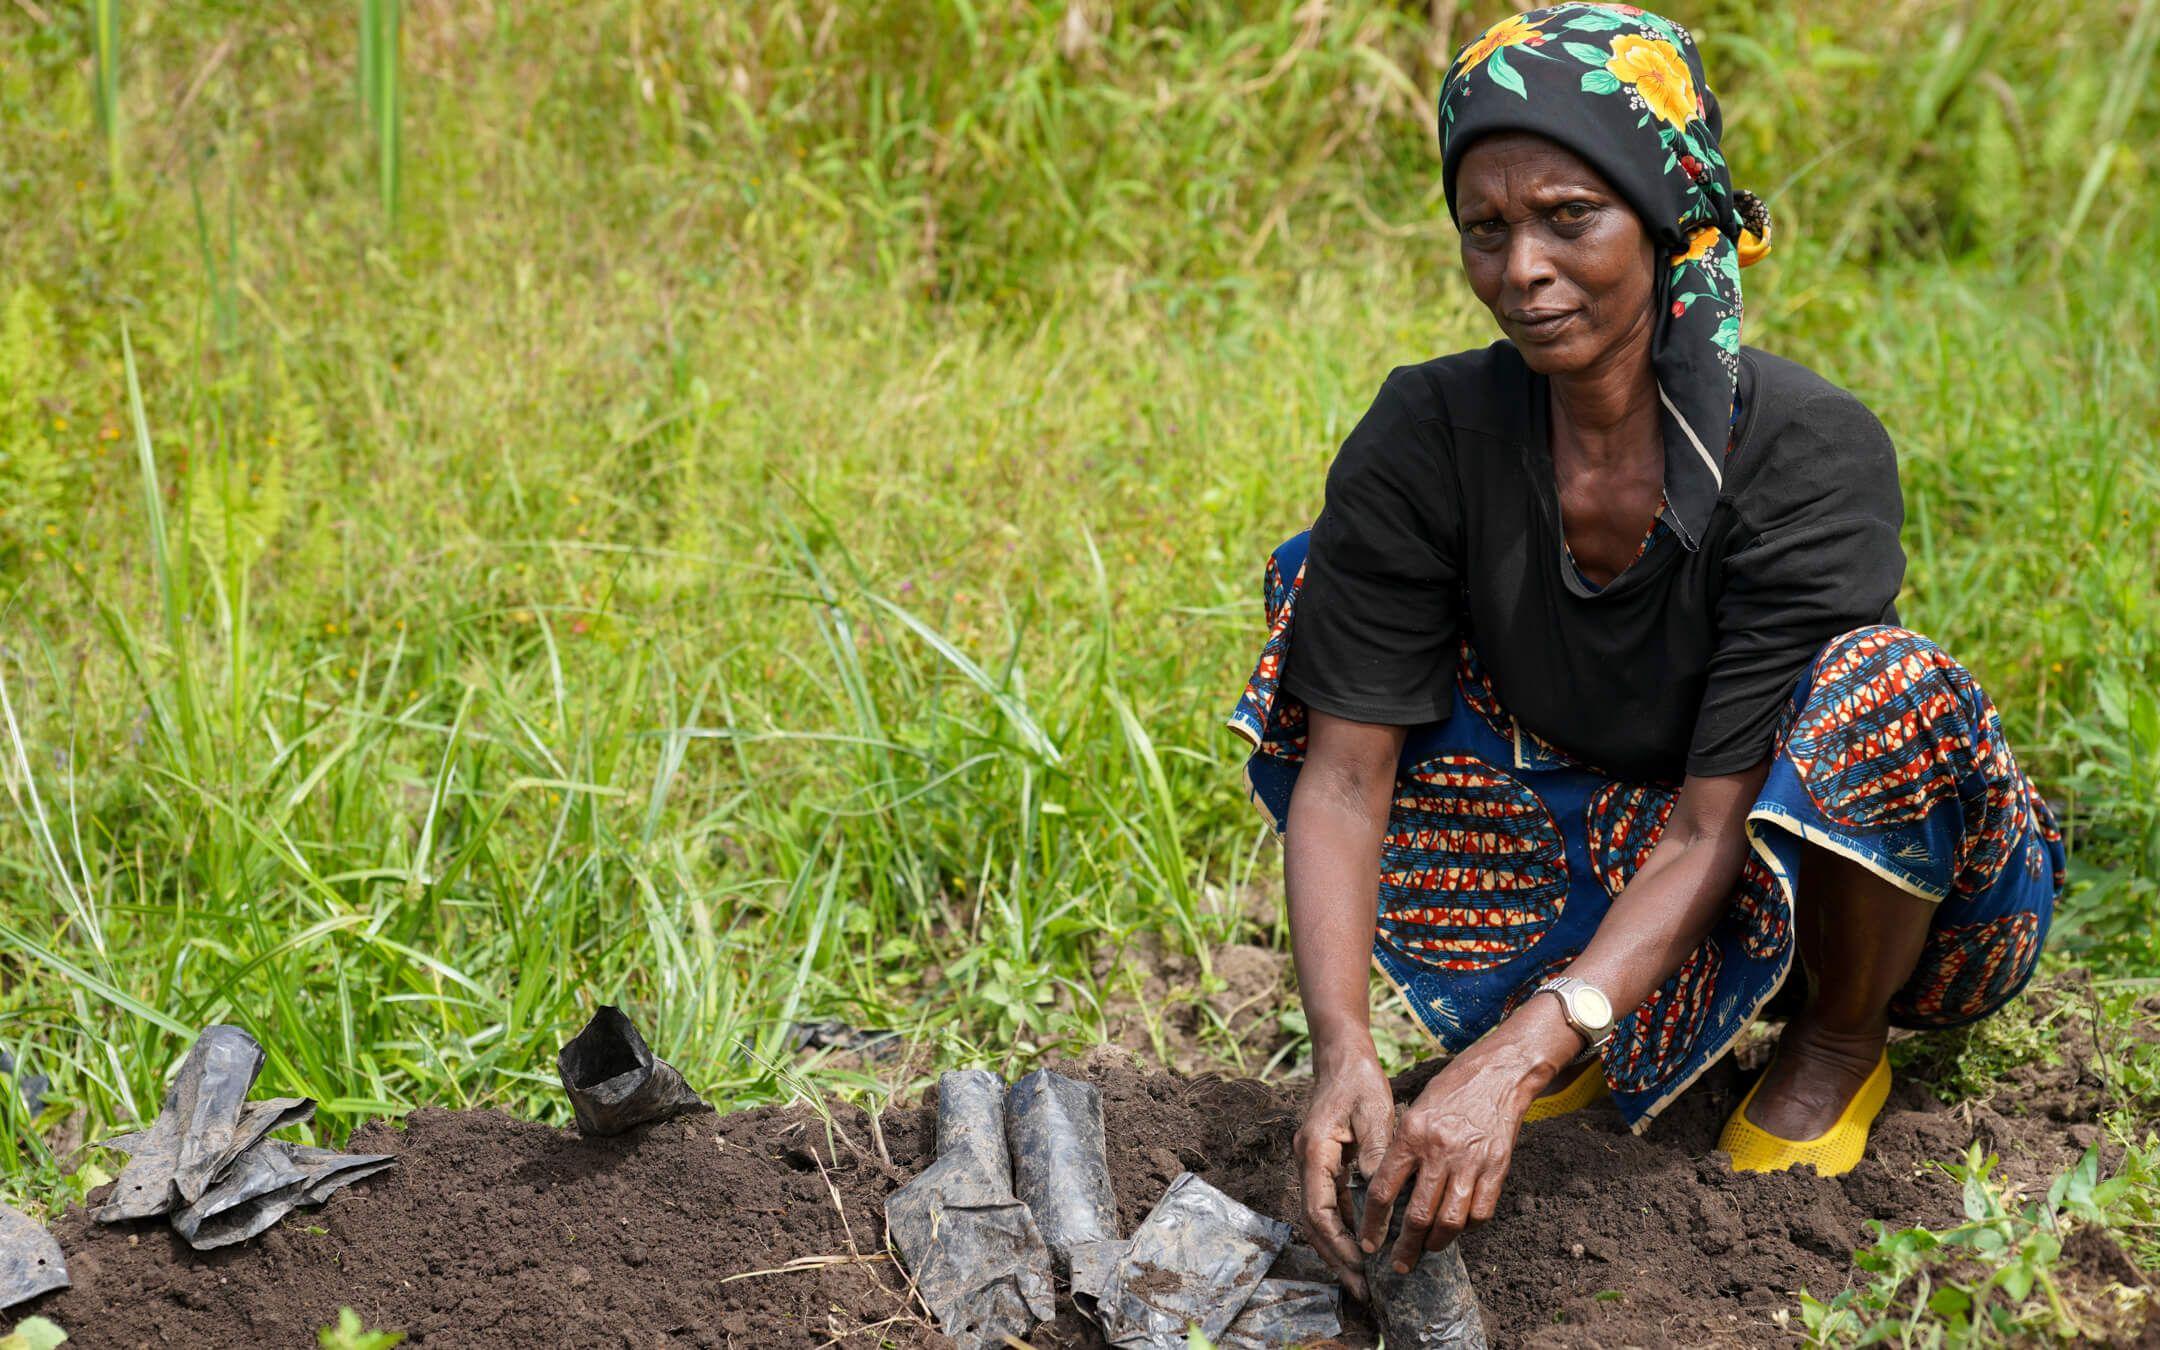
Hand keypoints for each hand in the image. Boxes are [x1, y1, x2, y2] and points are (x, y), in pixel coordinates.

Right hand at [1294, 1044, 1392, 1298]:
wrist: (1342, 1056)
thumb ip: (1377, 1154)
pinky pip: (1329, 1204)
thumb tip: (1381, 1197)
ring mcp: (1313, 1164)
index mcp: (1314, 1151)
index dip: (1338, 1243)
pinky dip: (1343, 1228)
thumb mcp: (1374, 1113)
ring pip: (1319, 1217)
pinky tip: (1363, 1245)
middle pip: (1314, 1222)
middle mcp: (1307, 1162)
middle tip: (1362, 1290)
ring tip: (1363, 1278)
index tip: (1361, 1267)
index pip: (1319, 1210)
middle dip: (1336, 1258)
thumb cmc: (1359, 1080)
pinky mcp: (1324, 1164)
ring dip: (1338, 1248)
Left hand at [1359, 1004, 1573, 1272]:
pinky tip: (1458, 1228)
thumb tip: (1387, 1189)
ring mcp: (1470, 1162)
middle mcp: (1439, 1151)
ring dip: (1436, 1243)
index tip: (1369, 1243)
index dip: (1374, 1223)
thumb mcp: (1415, 1110)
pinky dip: (1468, 1227)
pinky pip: (1480, 1212)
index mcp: (1411, 1134)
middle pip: (1417, 1214)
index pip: (1384, 1189)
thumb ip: (1402, 1148)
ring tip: (1427, 1251)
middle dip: (1405, 1246)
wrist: (1499, 1073)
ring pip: (1450, 1221)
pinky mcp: (1497, 1168)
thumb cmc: (1451, 1089)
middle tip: (1398, 1264)